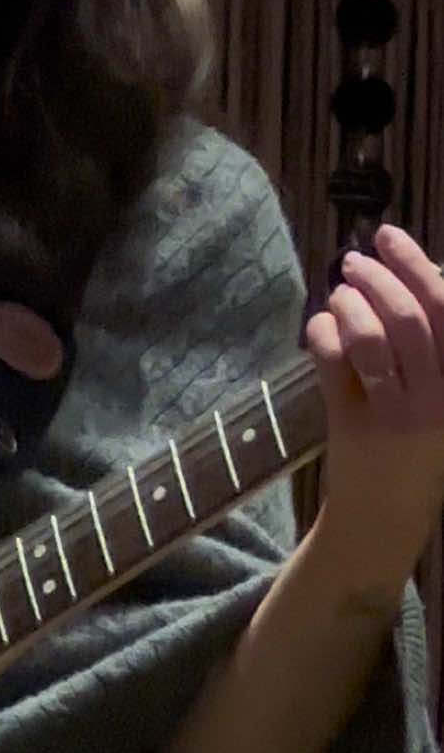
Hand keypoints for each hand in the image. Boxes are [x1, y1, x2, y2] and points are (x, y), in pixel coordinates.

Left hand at [305, 223, 443, 591]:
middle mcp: (439, 396)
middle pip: (409, 317)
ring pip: (371, 339)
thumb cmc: (416, 447)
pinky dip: (322, 335)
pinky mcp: (354, 428)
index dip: (417, 263)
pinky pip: (335, 366)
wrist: (386, 517)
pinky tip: (319, 329)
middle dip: (377, 276)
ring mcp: (397, 413)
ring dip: (348, 304)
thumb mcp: (439, 393)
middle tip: (352, 260)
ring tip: (338, 295)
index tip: (388, 235)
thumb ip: (429, 342)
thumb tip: (410, 273)